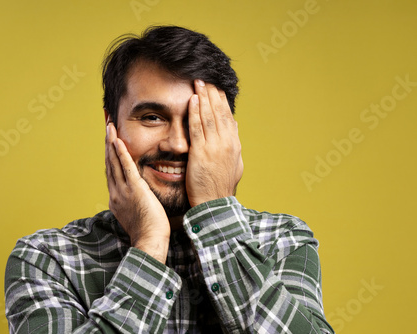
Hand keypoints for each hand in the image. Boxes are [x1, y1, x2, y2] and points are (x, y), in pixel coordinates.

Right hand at [105, 122, 169, 262]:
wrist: (149, 242)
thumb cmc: (148, 232)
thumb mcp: (137, 215)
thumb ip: (135, 202)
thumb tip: (138, 197)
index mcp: (116, 199)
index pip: (111, 172)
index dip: (109, 155)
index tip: (109, 141)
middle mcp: (116, 193)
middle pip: (109, 163)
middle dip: (107, 143)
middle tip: (106, 125)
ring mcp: (123, 191)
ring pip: (114, 162)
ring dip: (111, 142)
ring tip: (109, 126)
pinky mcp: (134, 189)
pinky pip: (126, 167)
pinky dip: (120, 152)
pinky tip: (117, 140)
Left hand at [185, 80, 243, 206]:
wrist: (215, 204)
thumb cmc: (221, 187)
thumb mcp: (234, 164)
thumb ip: (233, 144)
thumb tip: (234, 126)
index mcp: (234, 145)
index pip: (227, 118)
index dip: (221, 101)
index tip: (216, 89)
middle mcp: (227, 143)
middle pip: (219, 113)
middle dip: (212, 94)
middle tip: (205, 79)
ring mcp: (215, 147)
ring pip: (209, 117)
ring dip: (204, 98)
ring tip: (198, 83)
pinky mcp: (201, 153)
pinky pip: (197, 128)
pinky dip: (196, 113)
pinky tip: (193, 100)